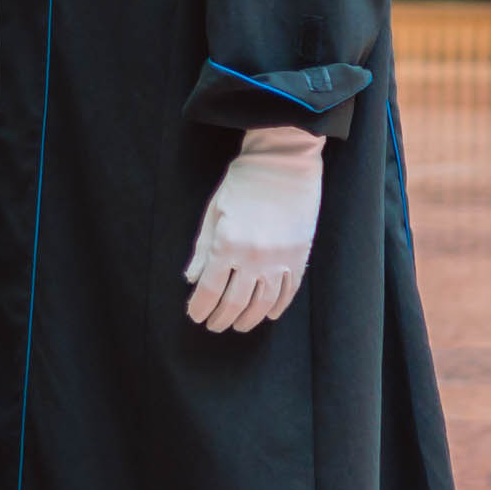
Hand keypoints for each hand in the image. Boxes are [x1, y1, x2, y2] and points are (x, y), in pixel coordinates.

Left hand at [183, 126, 324, 332]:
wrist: (282, 164)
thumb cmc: (242, 183)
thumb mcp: (214, 213)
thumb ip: (202, 249)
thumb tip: (191, 279)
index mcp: (227, 244)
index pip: (210, 289)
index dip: (201, 307)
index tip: (195, 315)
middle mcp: (254, 257)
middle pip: (235, 301)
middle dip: (221, 317)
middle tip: (213, 326)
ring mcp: (280, 259)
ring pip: (263, 303)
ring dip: (248, 318)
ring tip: (238, 325)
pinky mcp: (299, 257)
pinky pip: (288, 292)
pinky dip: (277, 307)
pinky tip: (267, 314)